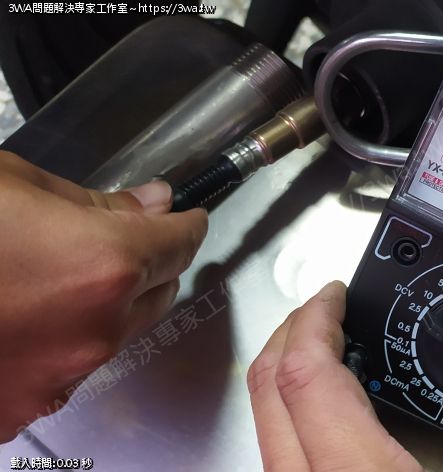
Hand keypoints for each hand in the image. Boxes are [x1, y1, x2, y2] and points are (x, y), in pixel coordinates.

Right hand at [0, 151, 207, 441]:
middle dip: (148, 265)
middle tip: (116, 240)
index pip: (182, 244)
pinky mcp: (17, 409)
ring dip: (102, 307)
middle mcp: (94, 330)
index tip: (182, 216)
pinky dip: (59, 344)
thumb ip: (94, 202)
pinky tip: (17, 319)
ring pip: (115, 336)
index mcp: (103, 264)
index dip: (185, 224)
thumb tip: (148, 203)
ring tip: (44, 279)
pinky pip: (66, 372)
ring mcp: (58, 378)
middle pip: (159, 293)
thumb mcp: (11, 186)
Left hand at [248, 281, 442, 470]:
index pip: (304, 377)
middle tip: (328, 310)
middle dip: (290, 333)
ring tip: (332, 356)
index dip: (312, 320)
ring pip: (264, 427)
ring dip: (289, 378)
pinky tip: (337, 421)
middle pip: (267, 389)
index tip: (335, 294)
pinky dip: (296, 421)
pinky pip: (281, 458)